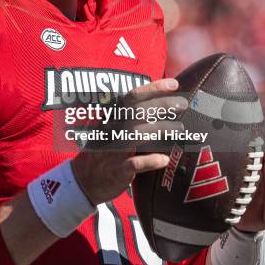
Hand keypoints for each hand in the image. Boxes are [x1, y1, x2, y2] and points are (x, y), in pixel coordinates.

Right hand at [71, 78, 186, 205]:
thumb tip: (163, 107)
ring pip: (136, 133)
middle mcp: (114, 130)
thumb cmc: (105, 152)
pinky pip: (133, 164)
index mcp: (115, 118)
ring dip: (159, 129)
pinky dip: (149, 161)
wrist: (82, 180)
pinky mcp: (117, 170)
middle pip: (137, 111)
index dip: (153, 88)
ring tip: (180, 128)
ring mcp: (114, 150)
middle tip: (182, 103)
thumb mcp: (114, 130)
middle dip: (161, 105)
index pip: (133, 97)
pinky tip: (164, 160)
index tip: (173, 84)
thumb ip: (134, 119)